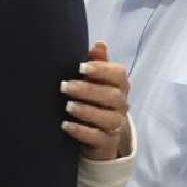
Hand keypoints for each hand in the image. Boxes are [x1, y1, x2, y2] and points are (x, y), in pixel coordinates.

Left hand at [60, 41, 130, 160]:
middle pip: (113, 97)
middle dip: (88, 90)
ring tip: (67, 106)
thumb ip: (97, 63)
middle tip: (64, 86)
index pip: (119, 75)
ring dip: (86, 111)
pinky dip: (81, 131)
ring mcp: (116, 125)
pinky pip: (98, 137)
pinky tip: (66, 125)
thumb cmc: (94, 99)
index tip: (80, 67)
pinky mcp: (107, 143)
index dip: (101, 70)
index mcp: (120, 86)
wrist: (98, 134)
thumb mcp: (93, 80)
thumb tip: (100, 44)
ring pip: (109, 118)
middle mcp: (122, 105)